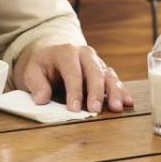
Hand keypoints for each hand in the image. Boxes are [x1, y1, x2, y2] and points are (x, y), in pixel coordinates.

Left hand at [14, 43, 134, 112]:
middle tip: (95, 109)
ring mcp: (96, 62)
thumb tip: (42, 99)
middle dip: (95, 92)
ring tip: (117, 107)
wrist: (54, 55)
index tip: (74, 109)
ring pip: (108, 75)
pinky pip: (114, 80)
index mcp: (66, 52)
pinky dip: (121, 91)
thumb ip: (36, 84)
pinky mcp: (104, 71)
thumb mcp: (32, 71)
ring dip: (114, 92)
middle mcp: (84, 54)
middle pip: (94, 72)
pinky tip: (128, 102)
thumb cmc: (43, 65)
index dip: (74, 91)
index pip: (72, 71)